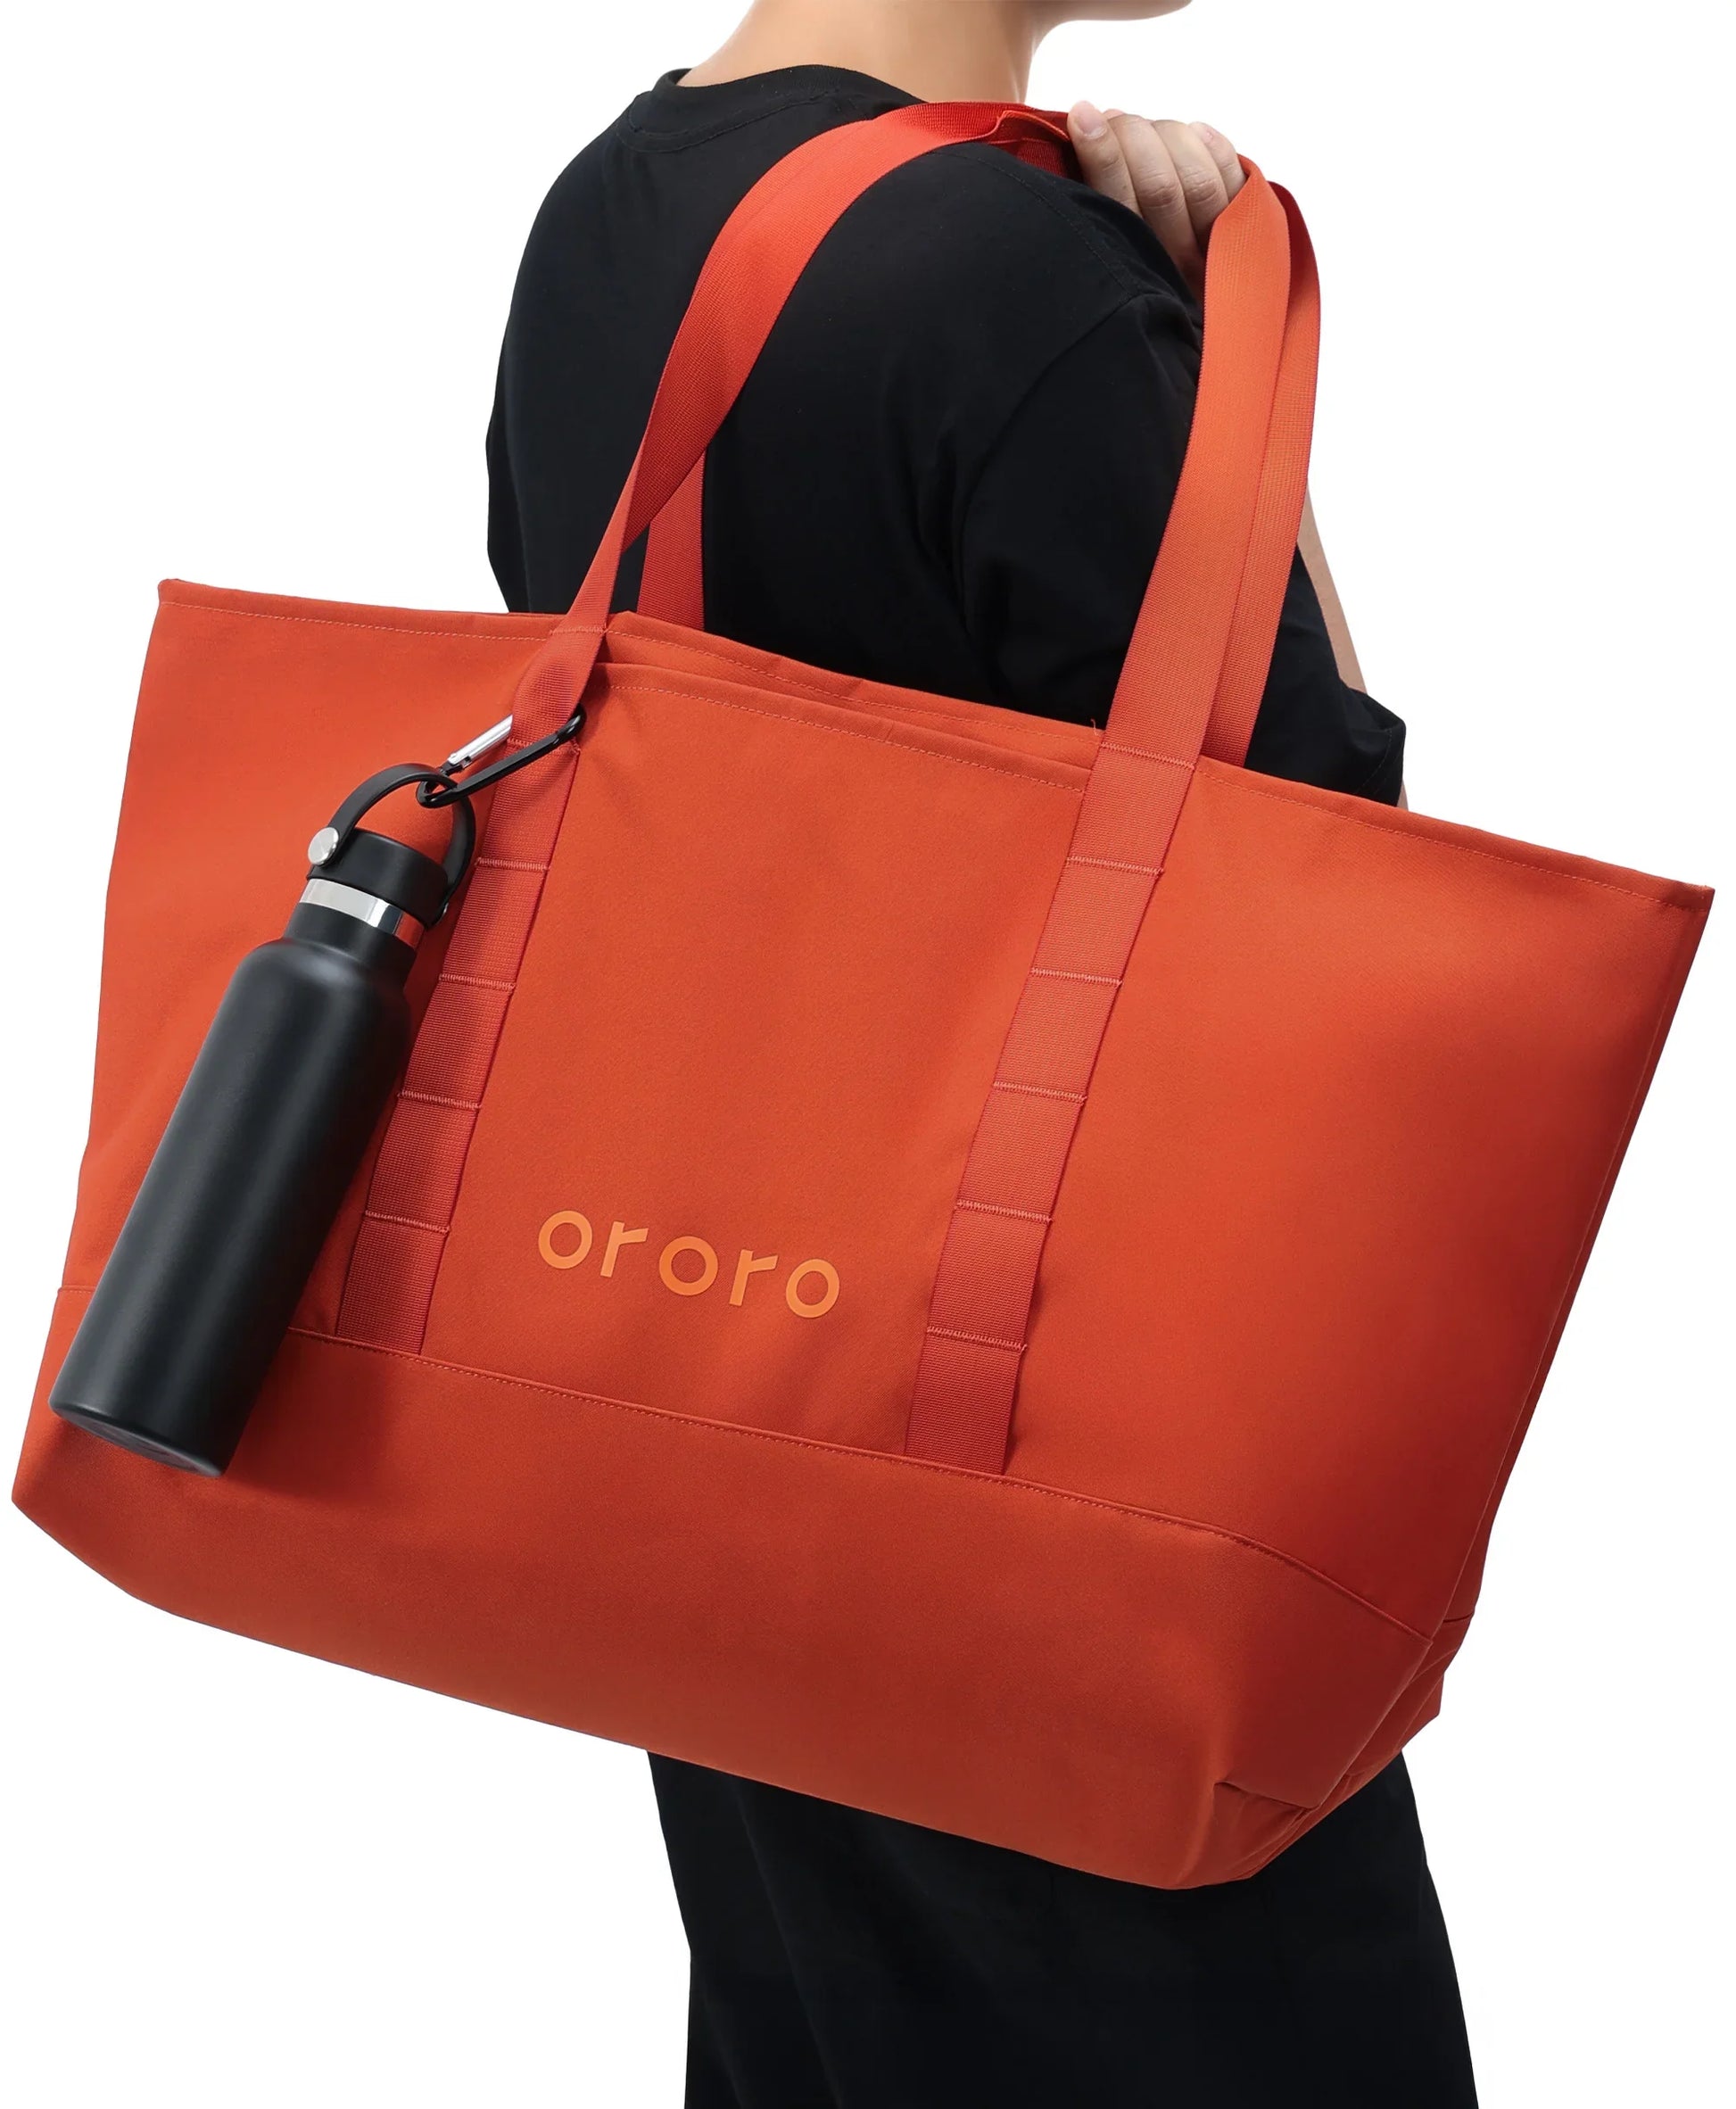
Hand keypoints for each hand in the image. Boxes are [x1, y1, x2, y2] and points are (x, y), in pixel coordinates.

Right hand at [1067, 106, 1243, 295]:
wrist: (1218, 322)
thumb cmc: (1141, 278)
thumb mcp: (1110, 257)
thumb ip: (1097, 210)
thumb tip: (1085, 131)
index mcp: (1138, 275)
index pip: (1119, 207)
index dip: (1101, 154)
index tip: (1082, 115)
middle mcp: (1181, 267)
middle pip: (1161, 187)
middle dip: (1132, 136)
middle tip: (1113, 119)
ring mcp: (1221, 249)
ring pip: (1197, 178)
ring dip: (1168, 136)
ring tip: (1147, 130)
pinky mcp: (1251, 227)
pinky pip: (1235, 176)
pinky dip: (1211, 144)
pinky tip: (1191, 132)